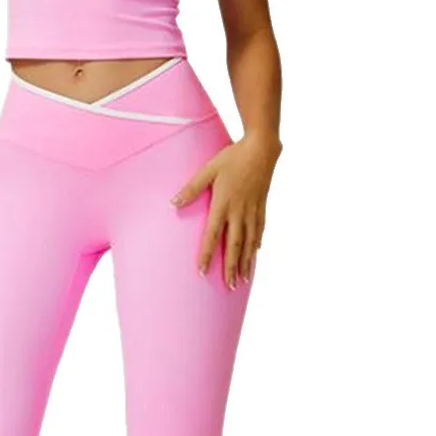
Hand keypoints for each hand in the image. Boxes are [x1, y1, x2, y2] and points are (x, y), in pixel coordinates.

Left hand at [172, 133, 281, 287]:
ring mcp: (252, 211)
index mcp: (223, 204)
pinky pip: (259, 230)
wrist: (261, 149)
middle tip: (230, 286)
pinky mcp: (261, 207)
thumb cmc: (232, 157)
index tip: (202, 272)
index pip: (213, 235)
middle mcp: (239, 212)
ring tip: (243, 280)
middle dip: (231, 267)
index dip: (207, 254)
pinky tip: (255, 254)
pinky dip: (256, 245)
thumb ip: (192, 188)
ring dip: (245, 262)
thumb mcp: (208, 170)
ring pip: (249, 242)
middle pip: (234, 245)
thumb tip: (173, 203)